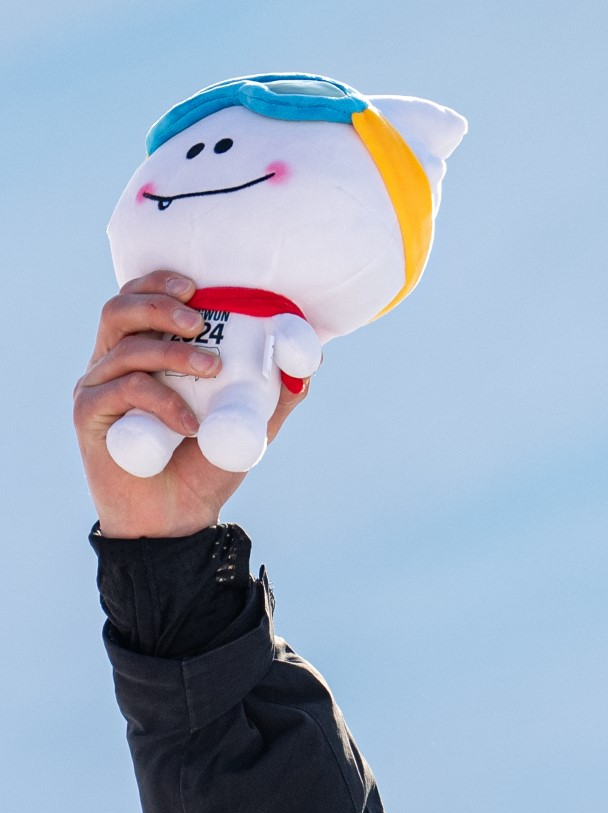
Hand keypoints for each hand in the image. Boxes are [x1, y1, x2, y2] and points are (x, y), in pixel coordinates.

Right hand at [75, 271, 307, 538]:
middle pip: (119, 310)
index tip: (196, 287)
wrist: (176, 523)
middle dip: (160, 306)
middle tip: (200, 321)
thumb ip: (270, 397)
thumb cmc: (202, 470)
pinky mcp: (90, 417)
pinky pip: (122, 391)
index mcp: (141, 355)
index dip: (158, 284)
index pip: (137, 300)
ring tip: (212, 369)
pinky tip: (190, 423)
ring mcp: (97, 389)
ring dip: (172, 351)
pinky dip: (160, 399)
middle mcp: (111, 364)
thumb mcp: (244, 429)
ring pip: (124, 347)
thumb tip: (308, 365)